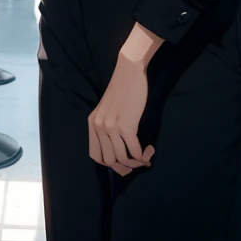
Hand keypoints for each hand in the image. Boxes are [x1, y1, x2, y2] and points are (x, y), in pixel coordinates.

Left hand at [88, 53, 154, 176]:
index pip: (95, 155)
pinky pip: (134, 151)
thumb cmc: (122, 89)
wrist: (129, 72)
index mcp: (92, 123)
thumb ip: (107, 125)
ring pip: (121, 159)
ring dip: (136, 163)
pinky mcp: (127, 126)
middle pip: (109, 161)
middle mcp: (99, 127)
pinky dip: (142, 156)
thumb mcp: (107, 109)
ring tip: (145, 158)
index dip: (109, 164)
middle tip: (136, 164)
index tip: (122, 162)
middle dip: (124, 168)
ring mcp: (111, 127)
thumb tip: (116, 146)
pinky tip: (148, 151)